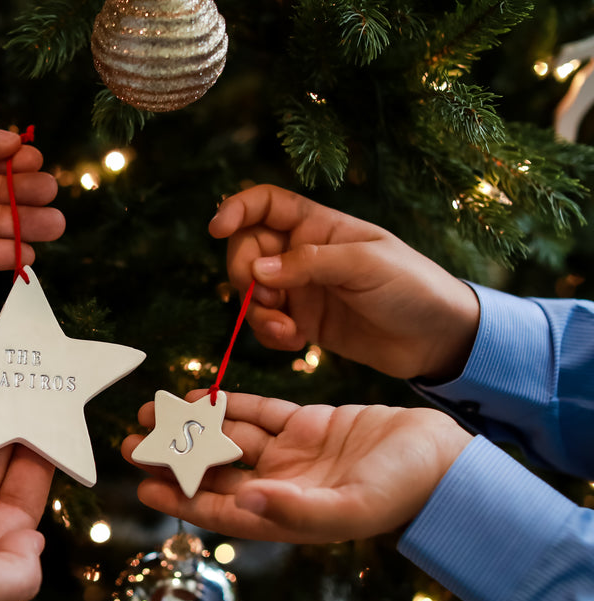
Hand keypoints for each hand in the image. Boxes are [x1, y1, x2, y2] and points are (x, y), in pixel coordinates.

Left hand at [122, 389, 472, 543]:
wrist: (447, 459)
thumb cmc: (403, 492)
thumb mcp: (349, 506)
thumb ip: (294, 507)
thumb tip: (242, 500)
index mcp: (284, 514)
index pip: (219, 508)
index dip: (180, 499)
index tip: (143, 486)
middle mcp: (281, 485)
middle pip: (214, 470)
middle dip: (172, 457)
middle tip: (132, 443)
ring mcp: (293, 453)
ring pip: (229, 437)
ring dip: (192, 426)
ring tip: (153, 412)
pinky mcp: (308, 424)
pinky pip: (259, 412)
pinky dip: (230, 404)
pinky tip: (199, 395)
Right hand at [213, 185, 479, 379]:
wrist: (438, 337)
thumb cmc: (411, 285)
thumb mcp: (364, 265)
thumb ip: (309, 264)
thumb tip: (256, 271)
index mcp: (319, 226)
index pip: (265, 204)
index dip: (237, 209)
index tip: (217, 229)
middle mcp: (303, 254)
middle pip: (246, 250)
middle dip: (243, 273)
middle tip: (262, 296)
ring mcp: (301, 288)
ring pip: (251, 292)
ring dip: (257, 312)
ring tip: (285, 330)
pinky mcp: (303, 322)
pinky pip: (266, 324)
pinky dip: (270, 334)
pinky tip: (294, 342)